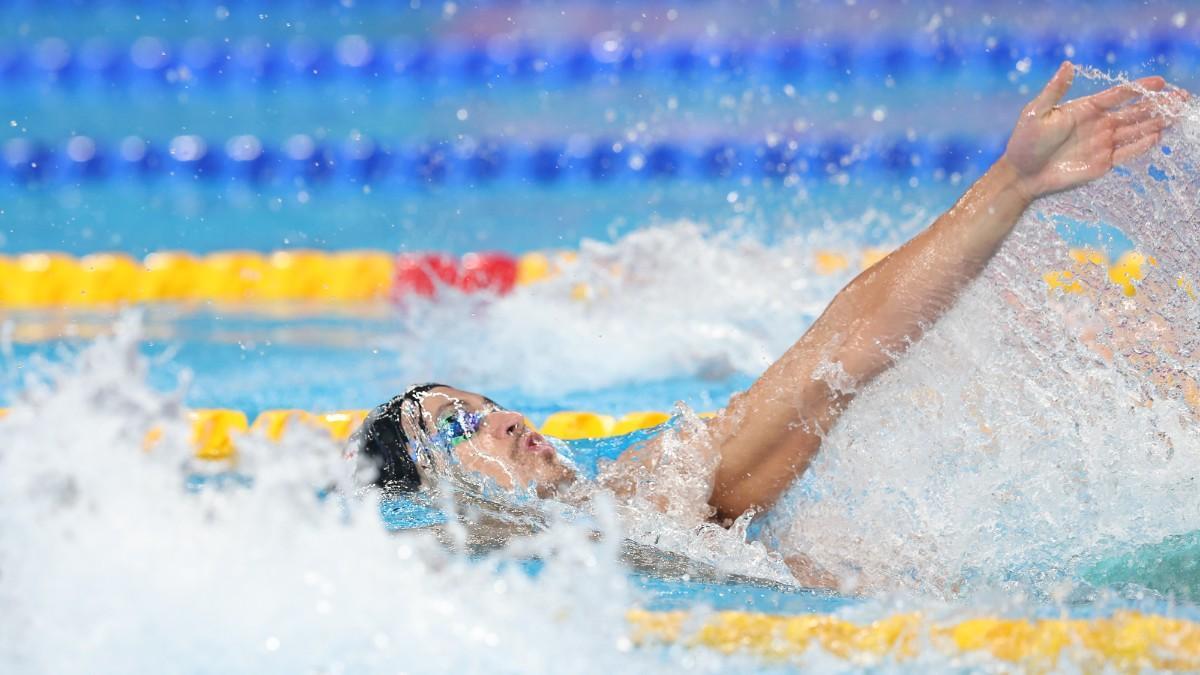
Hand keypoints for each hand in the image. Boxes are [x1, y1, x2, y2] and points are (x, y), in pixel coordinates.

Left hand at [1001, 61, 1184, 199]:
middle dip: (1157, 104)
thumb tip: (1068, 65)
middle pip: (1134, 112)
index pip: (1118, 95)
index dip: (1139, 88)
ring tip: (1176, 114)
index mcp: (1085, 109)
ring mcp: (1102, 143)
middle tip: (1179, 97)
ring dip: (1156, 122)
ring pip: (1135, 130)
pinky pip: (1128, 152)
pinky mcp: (1102, 162)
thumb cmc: (1025, 141)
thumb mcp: (1037, 112)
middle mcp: (1098, 124)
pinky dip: (1142, 145)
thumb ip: (1055, 90)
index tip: (1160, 81)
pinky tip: (1157, 136)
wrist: (1022, 174)